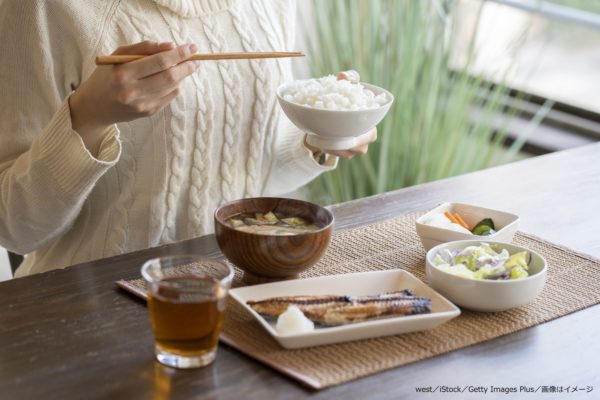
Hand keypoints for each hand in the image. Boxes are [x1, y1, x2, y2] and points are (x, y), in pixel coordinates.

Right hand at [69, 41, 198, 155]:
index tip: (192, 48)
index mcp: (124, 73)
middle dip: (186, 66)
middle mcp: (132, 91)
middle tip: (195, 59)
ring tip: (185, 67)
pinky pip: (169, 97)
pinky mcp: (148, 113)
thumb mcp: (119, 55)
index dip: (179, 54)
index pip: (159, 62)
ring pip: (172, 88)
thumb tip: (171, 46)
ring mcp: (142, 105)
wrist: (95, 106)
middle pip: (169, 77)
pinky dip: (175, 86)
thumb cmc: (108, 75)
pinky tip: (172, 79)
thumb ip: (144, 48)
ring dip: (182, 76)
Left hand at [304, 69, 376, 158]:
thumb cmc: (344, 95)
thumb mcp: (346, 84)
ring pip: (348, 154)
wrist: (330, 107)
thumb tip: (343, 76)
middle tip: (332, 140)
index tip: (348, 133)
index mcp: (370, 122)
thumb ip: (349, 78)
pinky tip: (320, 142)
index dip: (361, 137)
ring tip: (322, 141)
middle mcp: (365, 137)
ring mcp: (354, 146)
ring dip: (336, 149)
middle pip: (360, 149)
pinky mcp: (342, 150)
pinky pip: (338, 155)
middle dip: (347, 146)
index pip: (371, 135)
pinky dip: (329, 150)